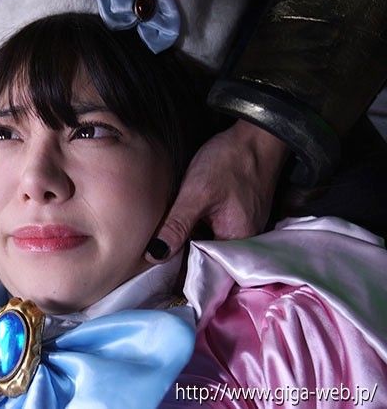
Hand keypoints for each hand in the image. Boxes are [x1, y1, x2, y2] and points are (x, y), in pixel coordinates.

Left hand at [148, 120, 289, 261]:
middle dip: (181, 259)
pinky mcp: (238, 217)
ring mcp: (243, 228)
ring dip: (188, 243)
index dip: (179, 274)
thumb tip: (154, 255)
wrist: (257, 135)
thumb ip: (177, 226)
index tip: (154, 273)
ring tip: (162, 243)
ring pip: (208, 245)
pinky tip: (182, 225)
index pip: (205, 271)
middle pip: (206, 259)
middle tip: (152, 258)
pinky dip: (197, 230)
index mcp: (237, 241)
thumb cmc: (230, 161)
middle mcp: (244, 241)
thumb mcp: (196, 193)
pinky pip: (214, 232)